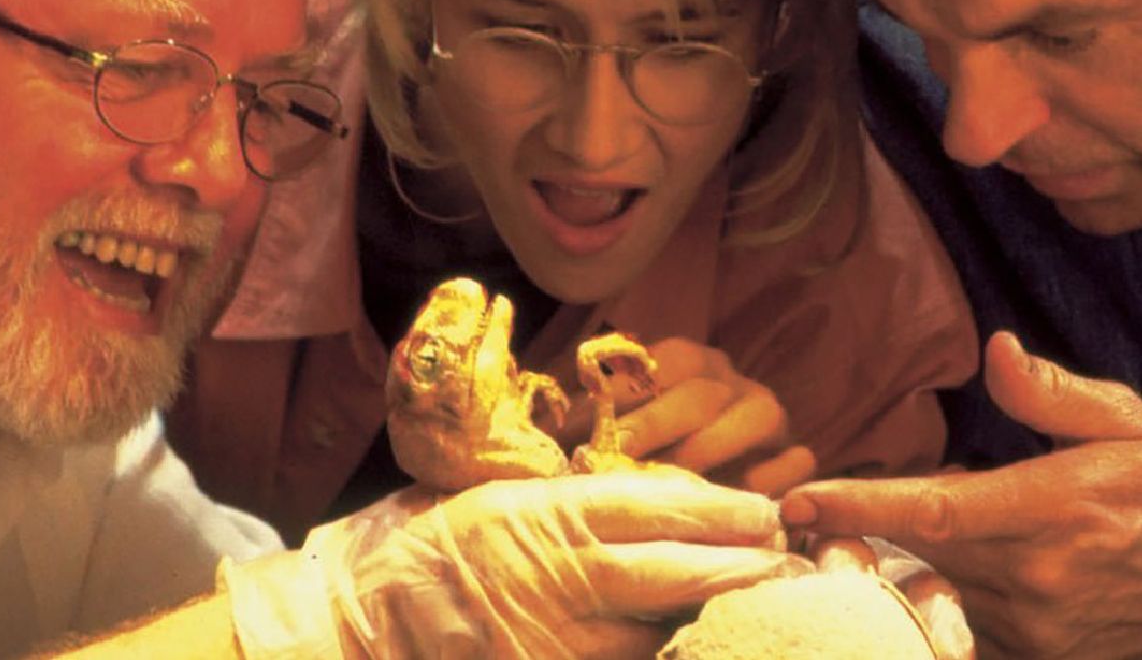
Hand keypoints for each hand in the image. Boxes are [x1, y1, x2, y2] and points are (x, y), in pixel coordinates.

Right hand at [231, 471, 810, 658]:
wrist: (351, 619)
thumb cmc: (422, 546)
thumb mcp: (498, 497)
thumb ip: (569, 502)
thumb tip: (658, 500)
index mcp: (546, 514)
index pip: (658, 507)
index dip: (722, 512)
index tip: (767, 509)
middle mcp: (558, 579)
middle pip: (678, 574)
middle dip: (743, 568)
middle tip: (791, 561)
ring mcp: (555, 643)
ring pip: (660, 634)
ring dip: (711, 620)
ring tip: (764, 606)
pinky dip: (660, 655)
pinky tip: (699, 647)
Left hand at [562, 337, 817, 495]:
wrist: (705, 484)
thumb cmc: (641, 456)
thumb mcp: (607, 426)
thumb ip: (581, 415)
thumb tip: (532, 415)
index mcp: (687, 362)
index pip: (661, 361)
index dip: (627, 390)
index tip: (588, 427)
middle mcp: (731, 381)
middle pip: (703, 391)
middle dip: (658, 424)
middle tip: (619, 456)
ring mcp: (768, 416)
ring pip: (759, 415)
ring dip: (715, 447)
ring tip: (677, 479)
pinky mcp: (794, 454)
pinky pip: (799, 458)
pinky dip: (776, 476)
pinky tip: (740, 497)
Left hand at [779, 332, 1141, 658]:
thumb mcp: (1123, 420)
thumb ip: (1050, 392)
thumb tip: (996, 350)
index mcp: (1048, 508)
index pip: (931, 512)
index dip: (858, 509)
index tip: (798, 501)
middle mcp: (1037, 577)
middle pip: (916, 561)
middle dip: (860, 542)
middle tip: (816, 523)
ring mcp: (1038, 630)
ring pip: (937, 600)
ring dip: (908, 574)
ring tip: (892, 547)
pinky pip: (967, 638)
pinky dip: (942, 611)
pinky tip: (937, 588)